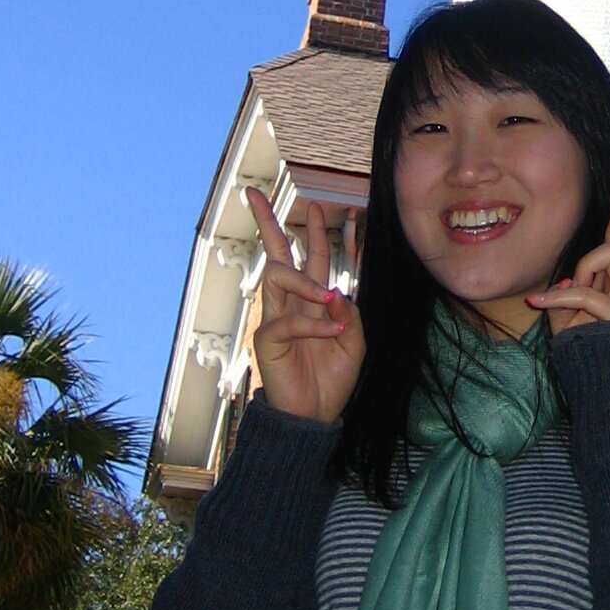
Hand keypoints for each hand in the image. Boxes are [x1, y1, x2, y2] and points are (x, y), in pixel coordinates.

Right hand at [243, 191, 366, 424]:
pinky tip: (334, 334)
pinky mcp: (267, 338)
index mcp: (312, 300)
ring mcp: (276, 317)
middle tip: (253, 194)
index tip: (331, 207)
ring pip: (277, 276)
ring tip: (329, 297)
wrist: (315, 415)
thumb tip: (336, 291)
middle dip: (267, 223)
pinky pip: (289, 320)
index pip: (312, 258)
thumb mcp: (355, 342)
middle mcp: (291, 302)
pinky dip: (315, 325)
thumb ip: (348, 314)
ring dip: (306, 280)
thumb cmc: (332, 378)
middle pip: (277, 254)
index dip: (321, 234)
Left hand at [527, 169, 609, 334]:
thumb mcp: (567, 311)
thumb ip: (569, 289)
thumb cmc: (582, 346)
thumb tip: (570, 282)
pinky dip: (558, 299)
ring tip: (569, 303)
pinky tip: (538, 305)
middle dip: (591, 257)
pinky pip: (584, 292)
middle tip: (574, 286)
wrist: (601, 382)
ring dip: (582, 274)